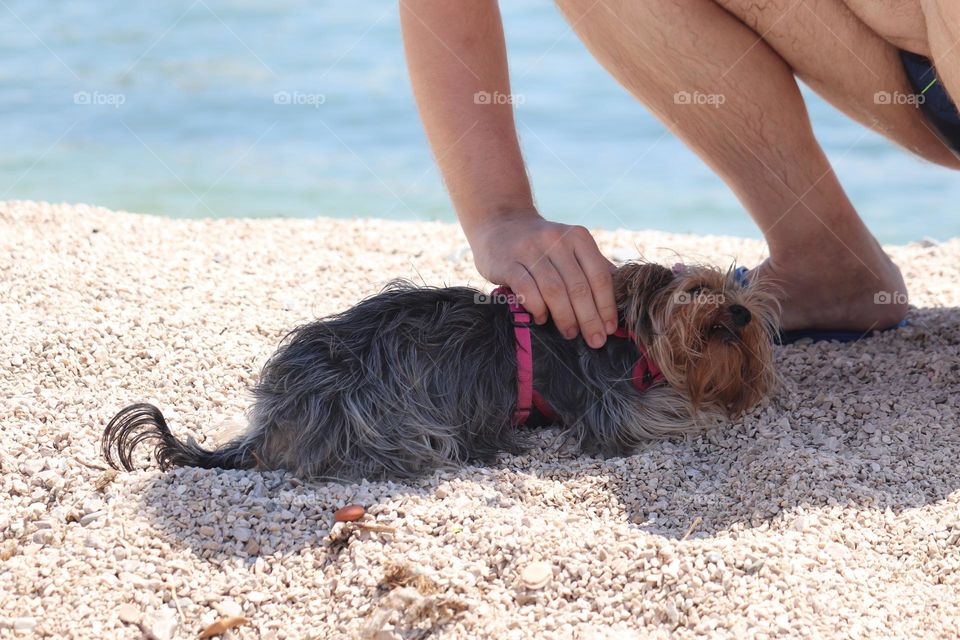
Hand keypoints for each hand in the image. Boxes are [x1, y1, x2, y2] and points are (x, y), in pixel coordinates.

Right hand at [469, 210, 617, 347]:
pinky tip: (542, 319)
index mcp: (578, 237)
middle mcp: (556, 239)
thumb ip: (592, 268)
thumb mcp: (570, 247)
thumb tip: (621, 301)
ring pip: (554, 290)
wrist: (500, 223)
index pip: (599, 276)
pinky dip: (538, 308)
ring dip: (565, 317)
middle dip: (589, 318)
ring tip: (570, 334)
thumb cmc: (542, 245)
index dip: (607, 306)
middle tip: (594, 341)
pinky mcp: (508, 262)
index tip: (610, 329)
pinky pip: (527, 290)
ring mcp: (530, 249)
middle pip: (579, 286)